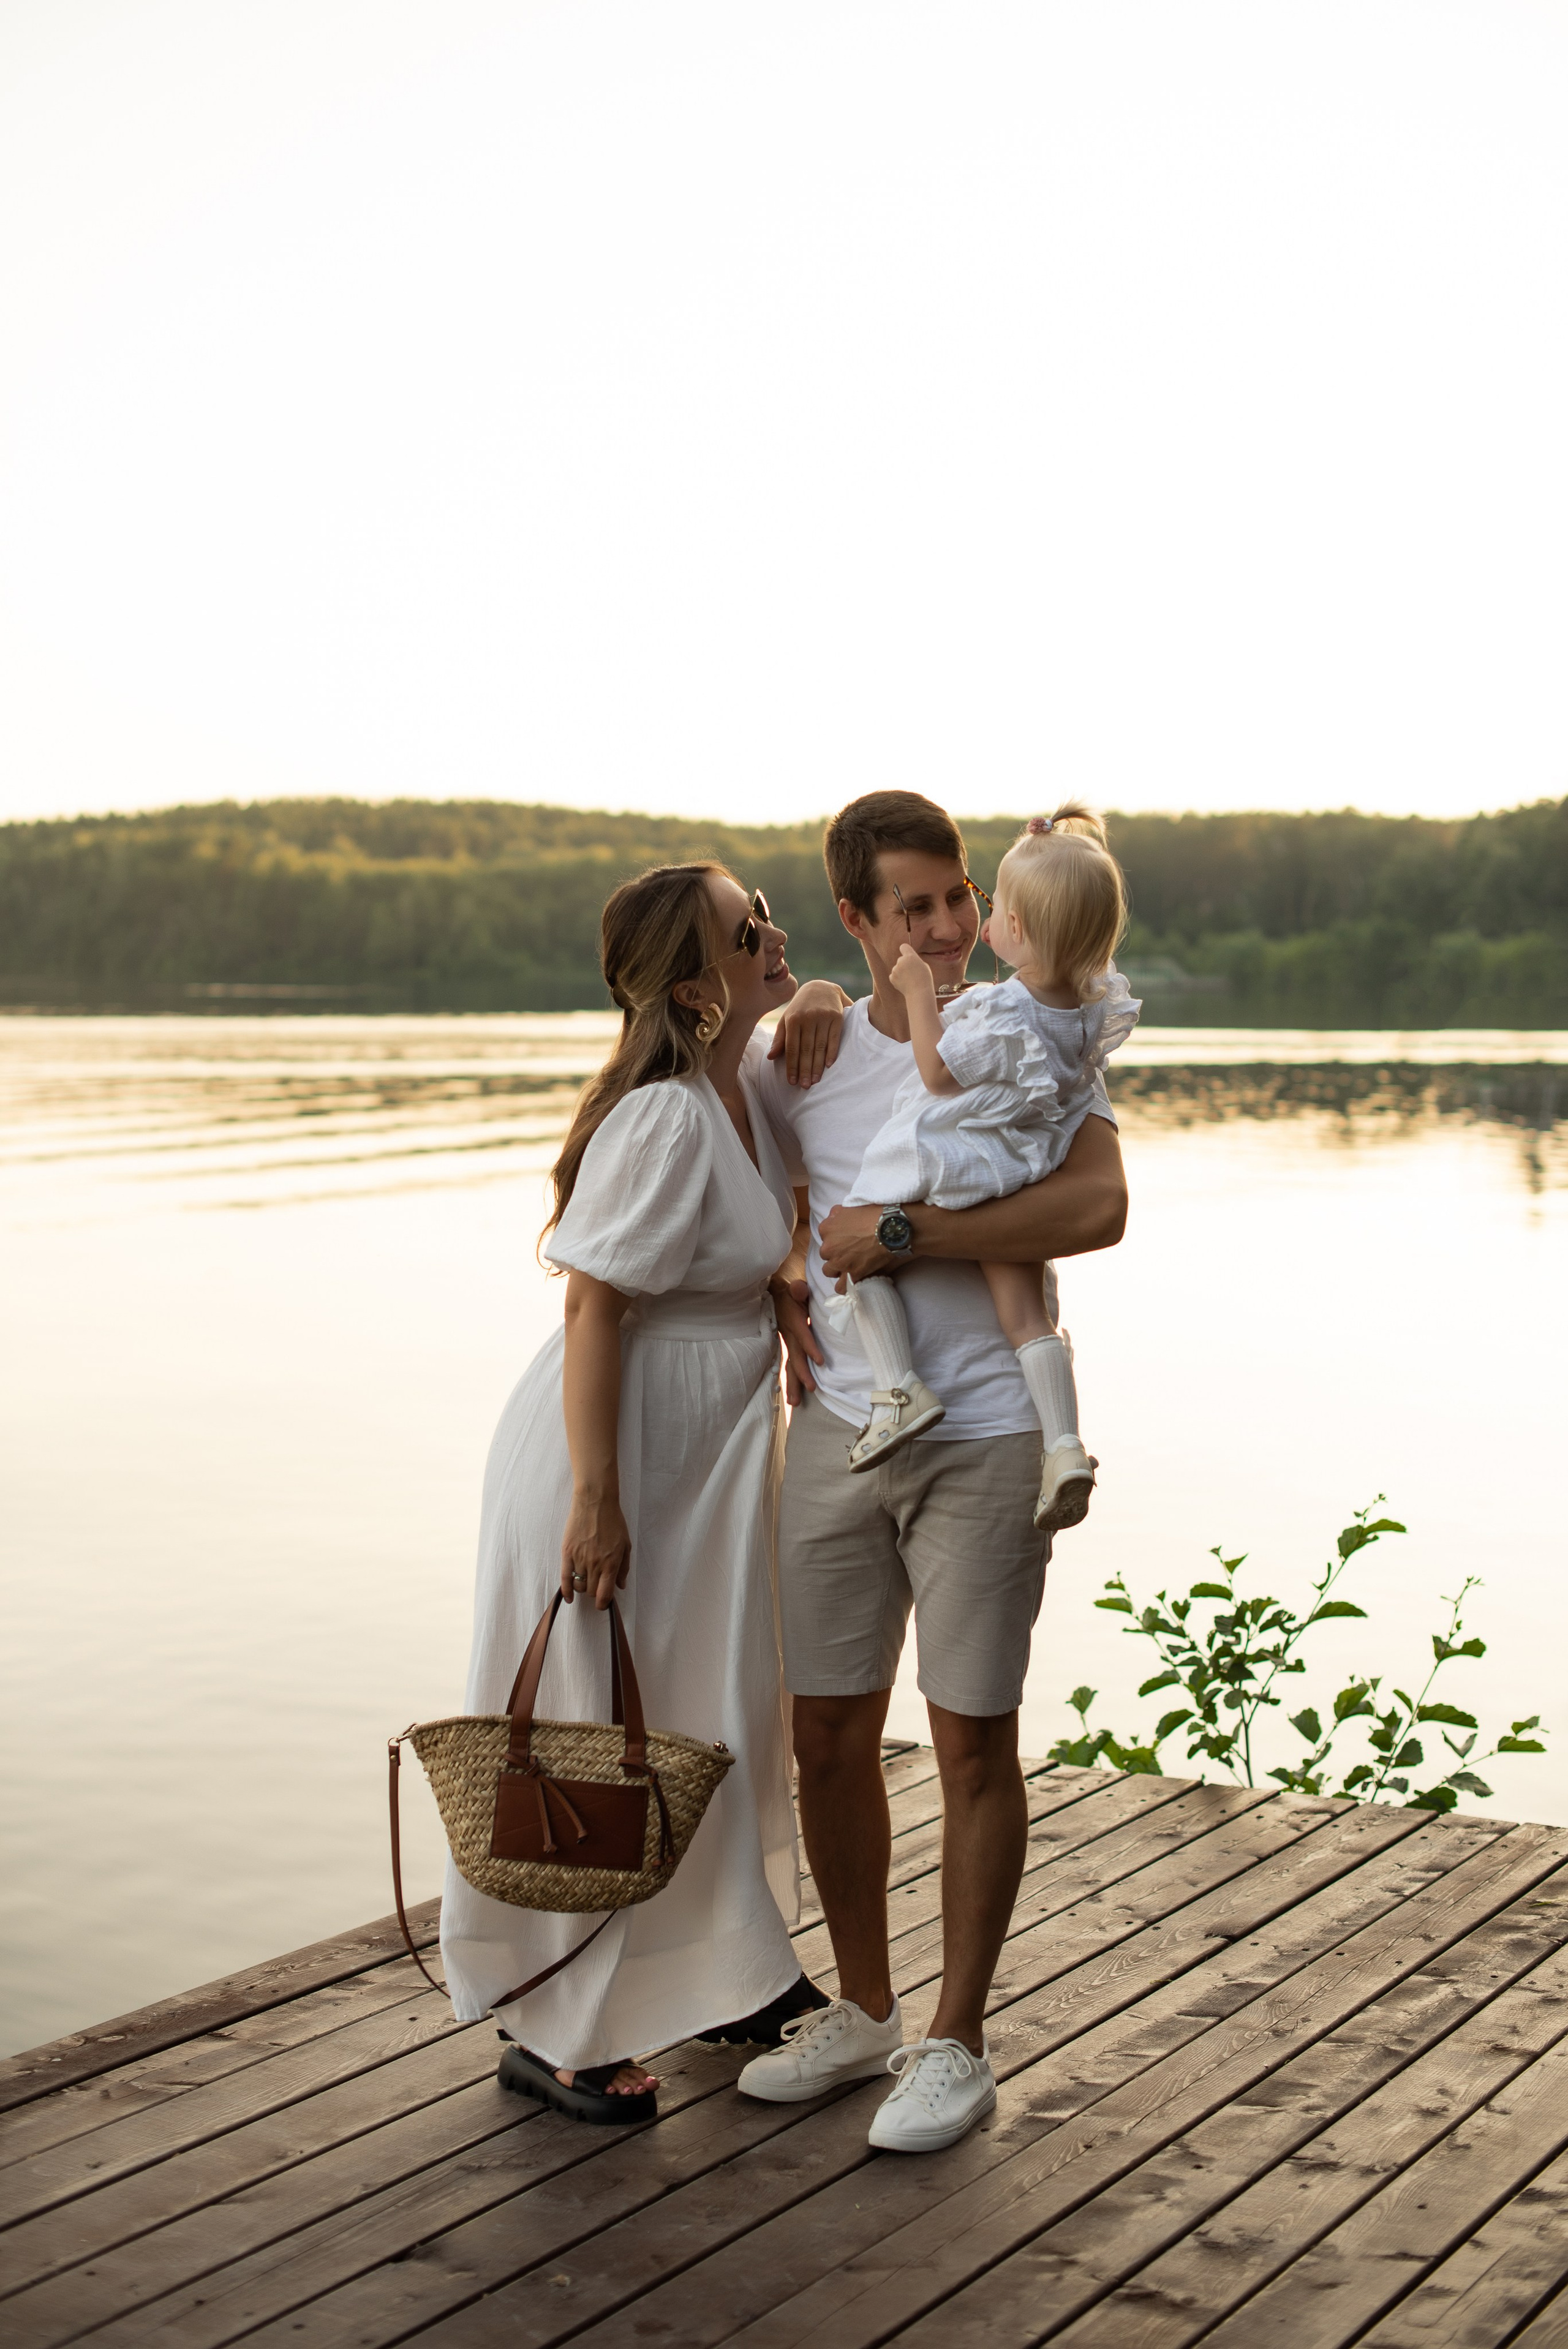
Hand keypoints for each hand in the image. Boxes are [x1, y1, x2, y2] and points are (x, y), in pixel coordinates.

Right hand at [560, 1490, 630, 1609]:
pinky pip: (564, 1578)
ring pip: (579, 1585)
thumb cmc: (613, 1521)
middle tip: (596, 1585)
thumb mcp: (625, 1544)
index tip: (603, 1604)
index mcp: (611, 1563)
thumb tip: (621, 1586)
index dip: (603, 1603)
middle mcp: (595, 1564)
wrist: (595, 1502)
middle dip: (594, 1592)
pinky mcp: (567, 1553)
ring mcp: (579, 1559)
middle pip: (591, 1591)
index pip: (605, 1594)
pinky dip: (566, 1590)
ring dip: (583, 1588)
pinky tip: (569, 1597)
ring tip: (586, 1581)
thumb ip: (624, 1567)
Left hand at [767, 980, 847, 1087]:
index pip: (791, 1047)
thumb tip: (770, 1057)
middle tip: (805, 1086)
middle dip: (805, 1069)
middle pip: (806, 1049)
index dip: (792, 1066)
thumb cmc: (800, 1007)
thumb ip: (780, 1038)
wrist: (821, 987)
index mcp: (793, 1019)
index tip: (792, 1082)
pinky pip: (835, 1038)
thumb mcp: (787, 1019)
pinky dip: (832, 1053)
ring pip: (820, 1046)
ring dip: (818, 1065)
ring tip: (816, 1081)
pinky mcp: (837, 1017)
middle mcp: (808, 1017)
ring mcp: (823, 1017)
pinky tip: (829, 1066)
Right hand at [770, 1273, 824, 1404]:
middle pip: (795, 1357)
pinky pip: (789, 1366)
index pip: (803, 1336)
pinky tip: (793, 1397)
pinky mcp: (787, 1347)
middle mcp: (789, 1335)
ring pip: (789, 1365)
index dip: (810, 1348)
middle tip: (812, 1388)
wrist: (773, 1295)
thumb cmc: (790, 1293)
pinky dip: (790, 1381)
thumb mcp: (795, 1287)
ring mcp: (787, 1343)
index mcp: (793, 1321)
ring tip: (795, 1403)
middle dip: (802, 1374)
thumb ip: (798, 1289)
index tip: (821, 1361)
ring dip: (792, 1384)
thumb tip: (799, 1288)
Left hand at [819, 1201, 902, 1282]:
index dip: (836, 1238)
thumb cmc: (873, 1214)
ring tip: (850, 1266)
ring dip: (837, 1269)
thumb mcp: (849, 1207)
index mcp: (826, 1229)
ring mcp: (839, 1262)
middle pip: (826, 1254)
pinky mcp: (852, 1274)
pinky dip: (845, 1285)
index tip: (846, 1238)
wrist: (890, 1228)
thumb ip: (836, 1215)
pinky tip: (851, 1281)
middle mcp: (828, 1247)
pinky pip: (841, 1287)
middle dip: (836, 1253)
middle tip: (850, 1251)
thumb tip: (834, 1219)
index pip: (825, 1236)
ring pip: (829, 1271)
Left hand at [889, 944, 935, 1000]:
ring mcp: (895, 970)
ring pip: (897, 968)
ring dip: (901, 972)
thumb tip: (910, 961)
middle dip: (904, 964)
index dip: (905, 950)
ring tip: (909, 980)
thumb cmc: (924, 979)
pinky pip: (893, 976)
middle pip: (901, 959)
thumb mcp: (924, 965)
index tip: (907, 954)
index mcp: (910, 956)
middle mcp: (900, 961)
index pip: (903, 947)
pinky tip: (905, 983)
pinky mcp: (891, 977)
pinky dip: (897, 979)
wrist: (919, 992)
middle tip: (912, 973)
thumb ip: (915, 961)